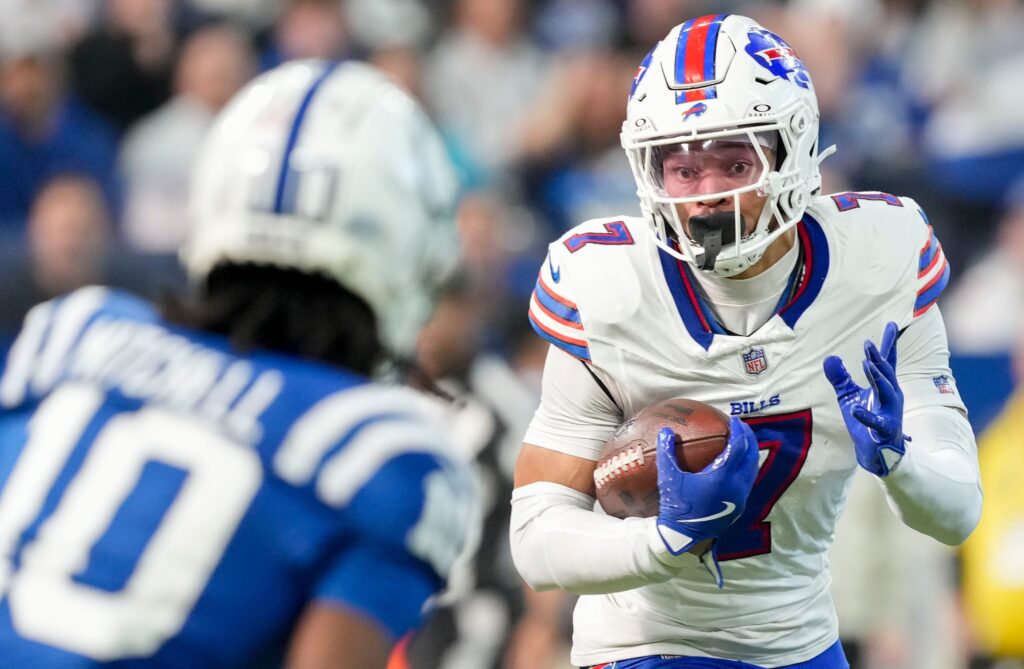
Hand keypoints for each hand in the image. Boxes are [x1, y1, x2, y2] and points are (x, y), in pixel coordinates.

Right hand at [655, 417, 758, 586]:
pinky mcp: (740, 505)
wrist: (684, 536)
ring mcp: (740, 497)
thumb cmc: (677, 506)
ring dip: (750, 453)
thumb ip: (667, 453)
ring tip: (743, 442)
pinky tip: (737, 464)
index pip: (738, 447)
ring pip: (753, 469)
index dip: (739, 430)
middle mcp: (736, 486)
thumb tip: (666, 430)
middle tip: (742, 426)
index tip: (735, 419)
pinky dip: (746, 467)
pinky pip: (749, 480)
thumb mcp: (669, 478)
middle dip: (749, 438)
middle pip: (751, 456)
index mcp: (722, 477)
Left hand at [823, 321, 908, 477]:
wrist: (876, 454)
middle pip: (886, 373)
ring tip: (866, 364)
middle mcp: (892, 396)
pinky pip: (876, 422)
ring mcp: (890, 413)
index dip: (888, 344)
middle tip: (868, 343)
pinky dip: (865, 415)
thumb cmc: (866, 423)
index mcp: (885, 387)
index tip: (892, 324)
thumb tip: (829, 358)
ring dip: (877, 378)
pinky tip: (855, 409)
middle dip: (878, 358)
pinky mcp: (884, 430)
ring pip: (887, 391)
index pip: (886, 362)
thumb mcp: (849, 397)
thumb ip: (841, 378)